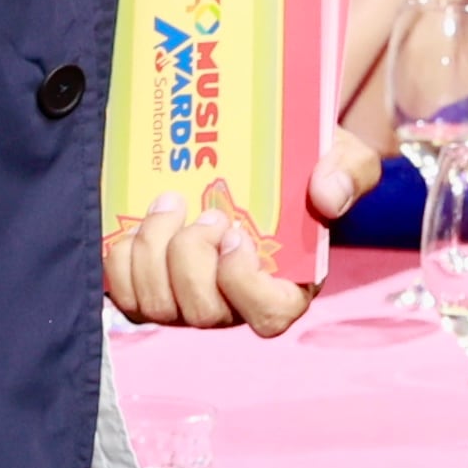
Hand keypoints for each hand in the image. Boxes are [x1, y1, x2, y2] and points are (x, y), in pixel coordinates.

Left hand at [103, 136, 379, 336]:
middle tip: (203, 212)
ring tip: (168, 203)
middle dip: (190, 260)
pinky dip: (118, 261)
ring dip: (152, 252)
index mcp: (288, 283)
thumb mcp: (345, 157)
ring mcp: (187, 299)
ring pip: (155, 306)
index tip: (237, 236)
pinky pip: (122, 295)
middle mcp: (234, 301)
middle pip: (201, 313)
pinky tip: (133, 224)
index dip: (245, 285)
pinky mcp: (149, 286)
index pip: (268, 316)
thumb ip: (348, 173)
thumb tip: (327, 196)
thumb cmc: (307, 163)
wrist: (259, 151)